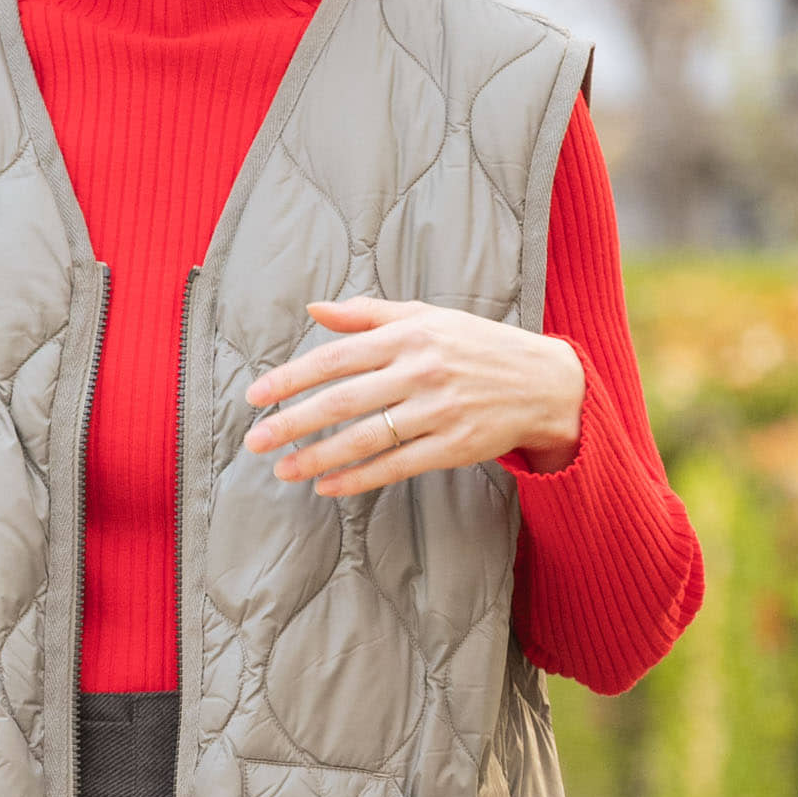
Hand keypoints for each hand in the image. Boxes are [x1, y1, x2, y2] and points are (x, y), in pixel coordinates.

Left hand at [242, 296, 584, 495]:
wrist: (542, 381)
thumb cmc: (474, 345)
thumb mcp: (426, 316)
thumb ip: (367, 315)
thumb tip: (314, 309)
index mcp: (408, 335)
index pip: (335, 357)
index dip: (291, 377)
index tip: (255, 395)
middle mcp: (420, 371)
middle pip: (342, 400)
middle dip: (292, 422)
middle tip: (255, 440)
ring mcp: (437, 411)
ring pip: (365, 438)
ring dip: (318, 456)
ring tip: (283, 469)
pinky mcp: (452, 446)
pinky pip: (395, 466)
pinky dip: (358, 478)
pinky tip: (327, 486)